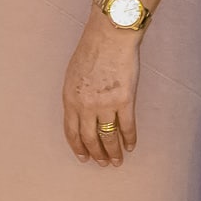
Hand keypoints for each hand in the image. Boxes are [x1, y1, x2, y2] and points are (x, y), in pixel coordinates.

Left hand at [61, 16, 140, 165]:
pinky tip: (131, 146)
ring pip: (108, 137)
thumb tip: (80, 112)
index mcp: (69, 98)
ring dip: (113, 152)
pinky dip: (130, 139)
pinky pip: (127, 127)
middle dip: (96, 154)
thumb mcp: (73, 74)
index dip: (78, 147)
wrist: (110, 36)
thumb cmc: (91, 50)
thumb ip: (75, 95)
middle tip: (103, 164)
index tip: (84, 158)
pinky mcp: (124, 101)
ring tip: (117, 161)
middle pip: (90, 138)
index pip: (71, 131)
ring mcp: (105, 105)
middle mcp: (85, 105)